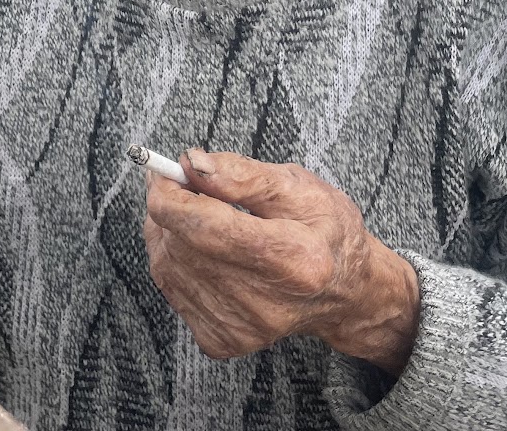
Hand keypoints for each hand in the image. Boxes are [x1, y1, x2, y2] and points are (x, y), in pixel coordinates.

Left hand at [142, 150, 420, 374]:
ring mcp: (242, 328)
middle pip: (181, 246)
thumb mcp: (298, 187)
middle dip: (170, 207)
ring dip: (168, 232)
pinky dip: (175, 260)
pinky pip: (171, 290)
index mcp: (295, 258)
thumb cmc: (324, 231)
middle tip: (181, 183)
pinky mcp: (223, 341)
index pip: (206, 228)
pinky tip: (201, 248)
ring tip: (196, 213)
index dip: (171, 195)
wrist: (343, 291)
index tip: (164, 170)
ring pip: (167, 267)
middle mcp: (267, 304)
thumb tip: (192, 164)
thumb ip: (242, 174)